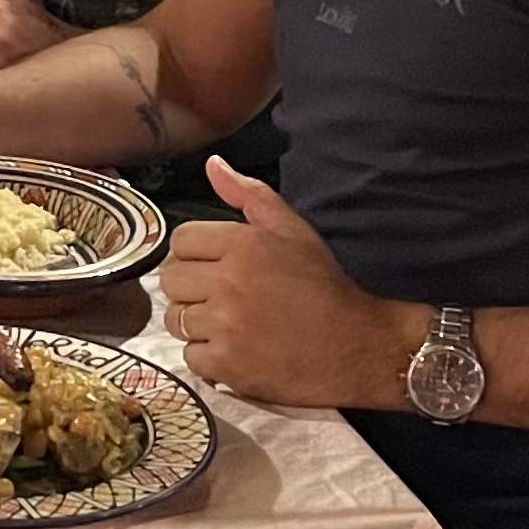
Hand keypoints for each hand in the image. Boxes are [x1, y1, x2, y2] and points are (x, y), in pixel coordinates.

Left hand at [160, 158, 418, 408]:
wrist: (357, 347)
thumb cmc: (325, 287)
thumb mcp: (294, 230)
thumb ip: (250, 194)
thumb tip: (213, 164)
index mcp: (243, 243)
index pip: (180, 241)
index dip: (195, 254)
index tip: (213, 268)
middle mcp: (229, 281)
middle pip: (171, 281)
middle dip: (191, 289)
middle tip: (219, 298)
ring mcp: (226, 324)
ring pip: (175, 320)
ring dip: (196, 324)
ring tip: (229, 325)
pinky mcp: (227, 363)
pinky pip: (190, 356)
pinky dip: (208, 358)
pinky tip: (235, 350)